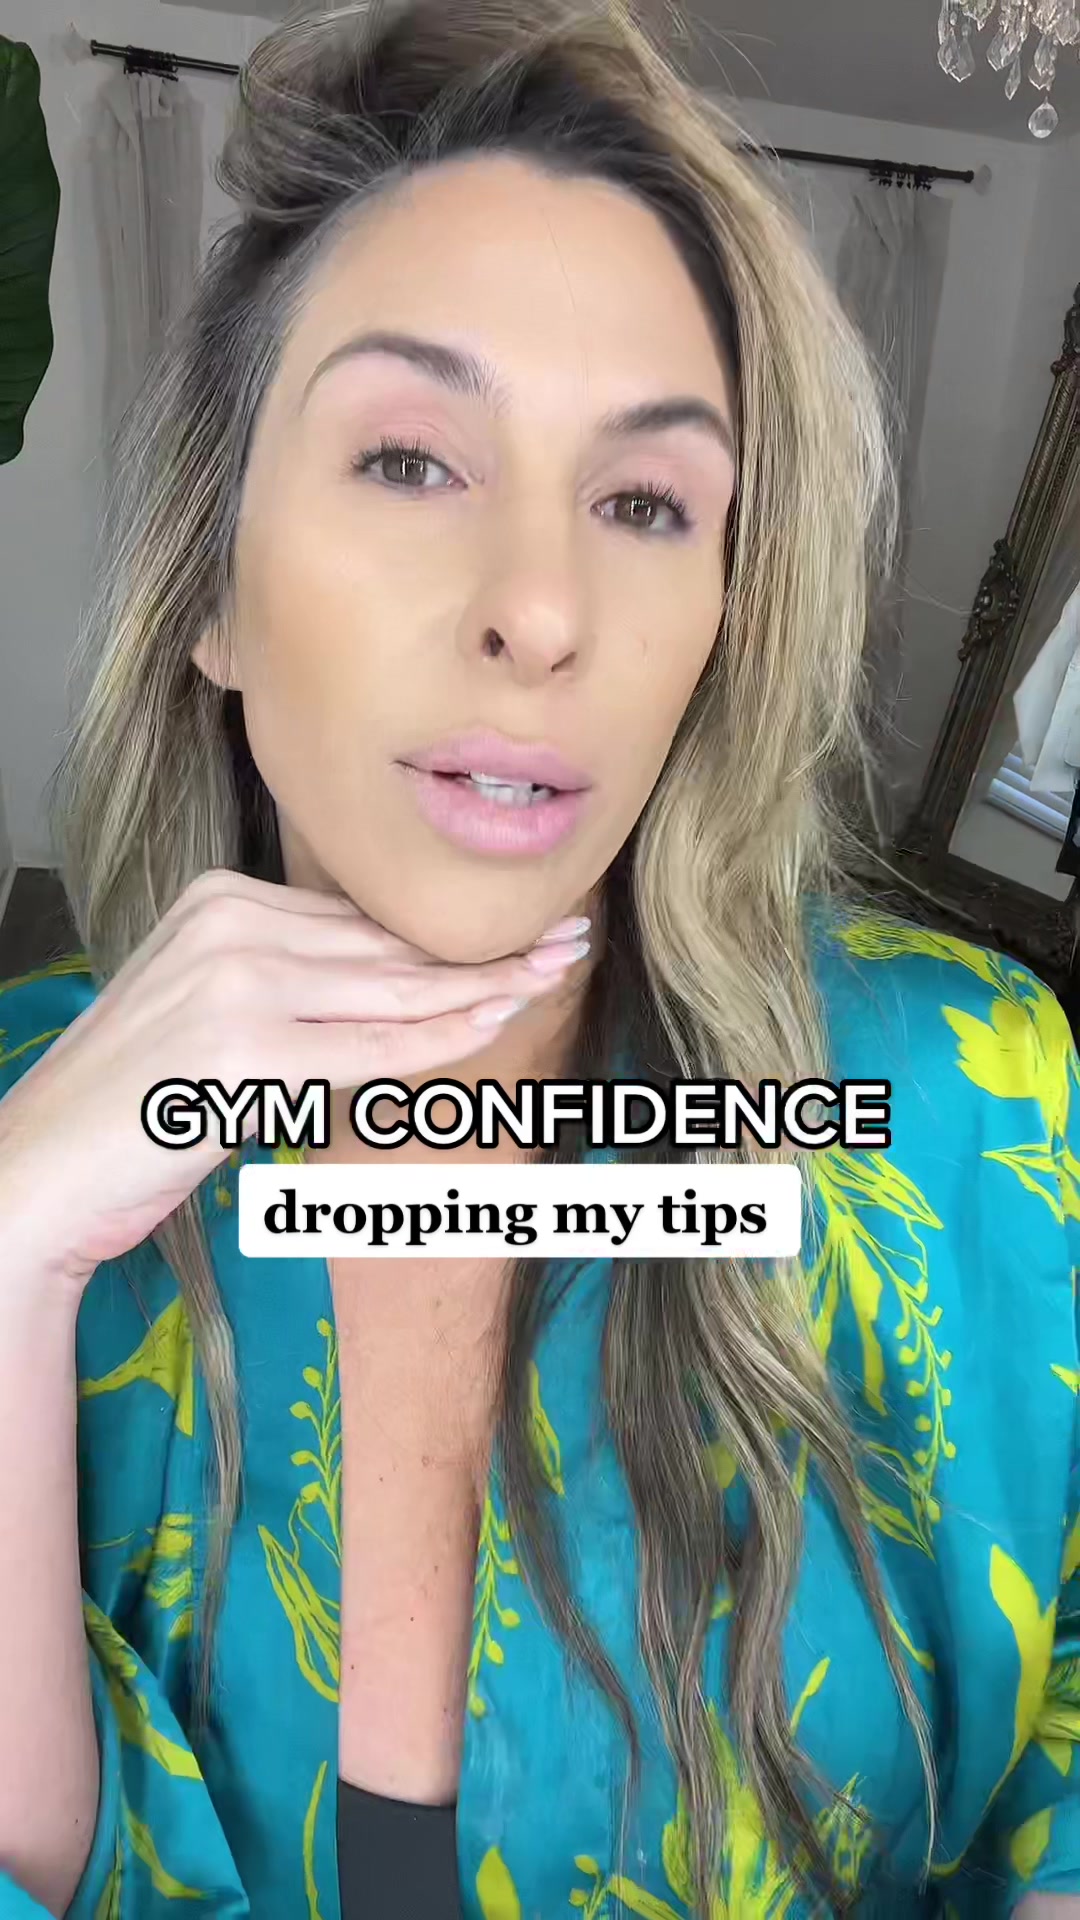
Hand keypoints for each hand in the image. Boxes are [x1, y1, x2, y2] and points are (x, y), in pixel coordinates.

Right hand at [0, 868, 588, 1291]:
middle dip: (484, 950)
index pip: (359, 923)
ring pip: (390, 992)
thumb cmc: (131, 1105)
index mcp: (218, 901)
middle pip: (385, 948)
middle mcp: (227, 926)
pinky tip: (497, 1021)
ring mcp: (233, 984)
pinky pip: (369, 1051)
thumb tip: (394, 984)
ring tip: (554, 972)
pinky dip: (439, 1039)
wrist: (42, 1169)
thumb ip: (290, 982)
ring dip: (484, 987)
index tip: (520, 925)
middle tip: (567, 940)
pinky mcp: (243, 1053)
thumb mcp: (208, 1012)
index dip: (443, 933)